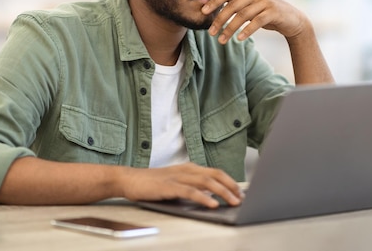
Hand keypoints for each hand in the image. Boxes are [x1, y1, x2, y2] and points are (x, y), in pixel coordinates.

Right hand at [118, 163, 242, 207]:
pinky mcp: (169, 186)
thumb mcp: (176, 182)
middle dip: (231, 186)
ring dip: (222, 192)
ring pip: (206, 182)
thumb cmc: (152, 183)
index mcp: (189, 168)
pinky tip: (212, 204)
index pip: (215, 172)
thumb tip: (211, 196)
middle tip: (242, 198)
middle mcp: (186, 170)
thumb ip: (192, 186)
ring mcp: (178, 177)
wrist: (129, 180)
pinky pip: (190, 191)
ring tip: (233, 202)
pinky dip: (203, 197)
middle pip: (215, 175)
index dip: (230, 181)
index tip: (240, 192)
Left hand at [202, 0, 308, 44]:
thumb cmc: (266, 14)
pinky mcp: (273, 11)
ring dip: (230, 29)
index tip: (203, 12)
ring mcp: (265, 1)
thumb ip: (236, 6)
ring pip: (243, 15)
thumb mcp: (250, 6)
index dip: (214, 2)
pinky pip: (256, 22)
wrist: (292, 19)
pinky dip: (246, 31)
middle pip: (232, 5)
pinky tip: (239, 39)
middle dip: (220, 19)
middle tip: (211, 32)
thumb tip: (214, 12)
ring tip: (222, 40)